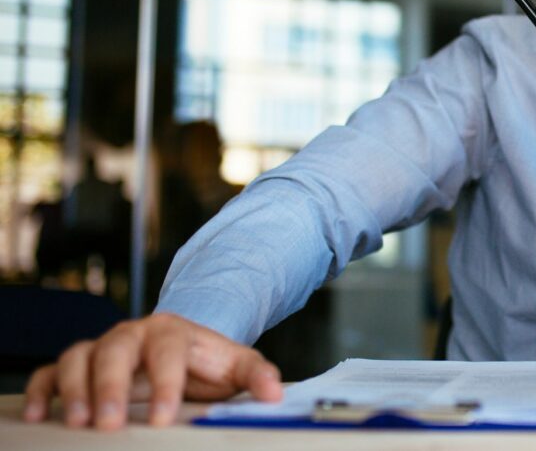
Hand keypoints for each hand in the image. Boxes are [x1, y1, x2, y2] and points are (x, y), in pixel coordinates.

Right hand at [23, 312, 281, 429]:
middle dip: (109, 387)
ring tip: (76, 423)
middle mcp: (133, 335)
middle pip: (114, 350)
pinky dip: (42, 389)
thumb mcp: (236, 364)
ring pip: (79, 358)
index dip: (164, 382)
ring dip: (74, 389)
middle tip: (107, 424)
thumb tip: (275, 393)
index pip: (167, 351)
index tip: (164, 417)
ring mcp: (103, 348)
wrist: (183, 348)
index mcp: (173, 331)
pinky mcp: (80, 365)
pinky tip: (40, 414)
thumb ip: (256, 375)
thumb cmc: (207, 361)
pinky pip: (51, 372)